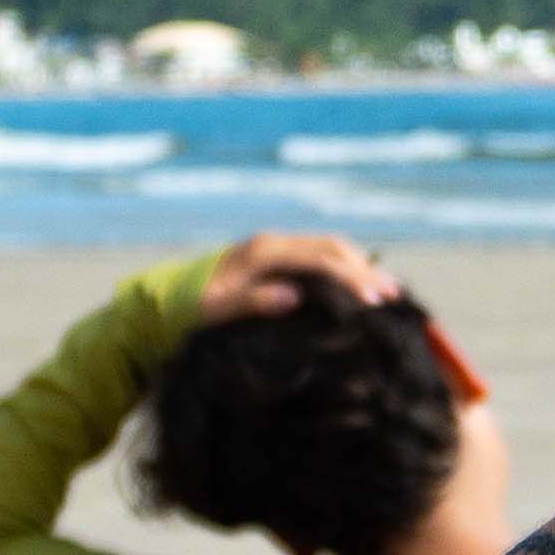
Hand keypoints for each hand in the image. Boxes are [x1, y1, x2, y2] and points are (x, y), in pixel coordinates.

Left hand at [204, 231, 394, 323]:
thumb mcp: (215, 310)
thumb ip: (252, 302)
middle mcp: (272, 244)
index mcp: (263, 252)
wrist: (162, 300)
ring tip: (385, 290)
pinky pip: (316, 257)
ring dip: (358, 266)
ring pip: (327, 248)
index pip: (320, 260)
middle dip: (365, 269)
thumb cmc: (188, 309)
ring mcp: (273, 249)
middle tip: (393, 296)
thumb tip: (293, 297)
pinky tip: (354, 287)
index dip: (352, 278)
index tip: (375, 302)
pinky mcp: (272, 259)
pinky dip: (342, 268)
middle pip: (332, 247)